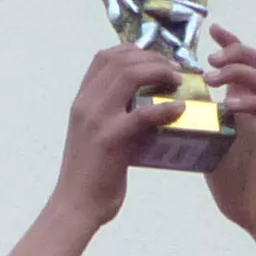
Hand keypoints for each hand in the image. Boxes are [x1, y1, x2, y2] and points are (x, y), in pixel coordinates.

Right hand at [43, 44, 190, 236]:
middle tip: (175, 71)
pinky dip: (165, 108)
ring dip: (159, 72)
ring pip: (130, 75)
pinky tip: (179, 109)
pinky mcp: (110, 139)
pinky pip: (143, 114)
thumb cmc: (91, 175)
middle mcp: (86, 104)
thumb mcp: (96, 136)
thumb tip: (144, 106)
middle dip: (153, 58)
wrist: (76, 205)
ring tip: (177, 82)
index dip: (133, 50)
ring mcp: (96, 119)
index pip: (104, 57)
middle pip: (121, 60)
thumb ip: (112, 116)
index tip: (155, 59)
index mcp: (81, 101)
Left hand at [197, 28, 255, 236]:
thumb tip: (159, 116)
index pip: (242, 65)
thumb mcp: (208, 149)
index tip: (212, 30)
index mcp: (243, 108)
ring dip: (238, 73)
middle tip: (210, 58)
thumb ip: (195, 128)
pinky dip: (249, 103)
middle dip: (236, 52)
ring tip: (213, 76)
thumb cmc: (236, 186)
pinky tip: (230, 105)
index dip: (230, 44)